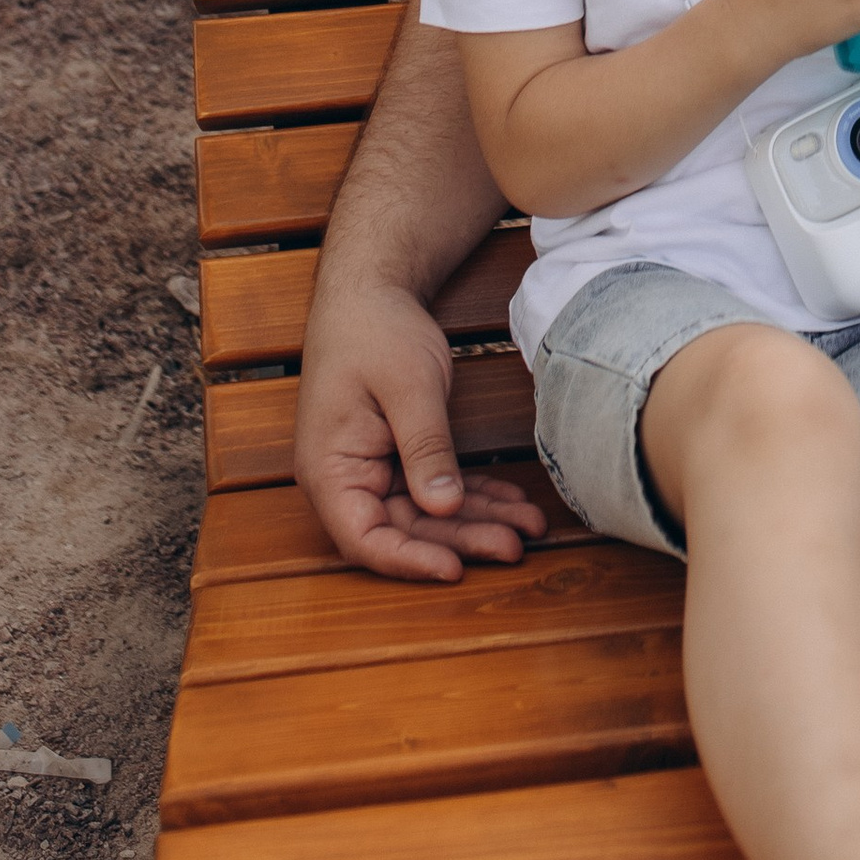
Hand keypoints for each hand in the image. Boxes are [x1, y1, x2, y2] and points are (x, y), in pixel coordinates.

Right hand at [294, 271, 546, 583]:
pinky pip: (439, 486)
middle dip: (463, 539)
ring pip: (429, 512)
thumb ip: (425, 446)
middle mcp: (348, 480)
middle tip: (517, 546)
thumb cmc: (376, 330)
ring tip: (529, 528)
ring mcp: (375, 470)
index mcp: (330, 469)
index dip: (409, 560)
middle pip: (406, 529)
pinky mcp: (400, 456)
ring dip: (478, 520)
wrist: (370, 290)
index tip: (455, 569)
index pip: (364, 538)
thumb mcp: (408, 385)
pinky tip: (513, 501)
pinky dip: (476, 495)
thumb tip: (443, 506)